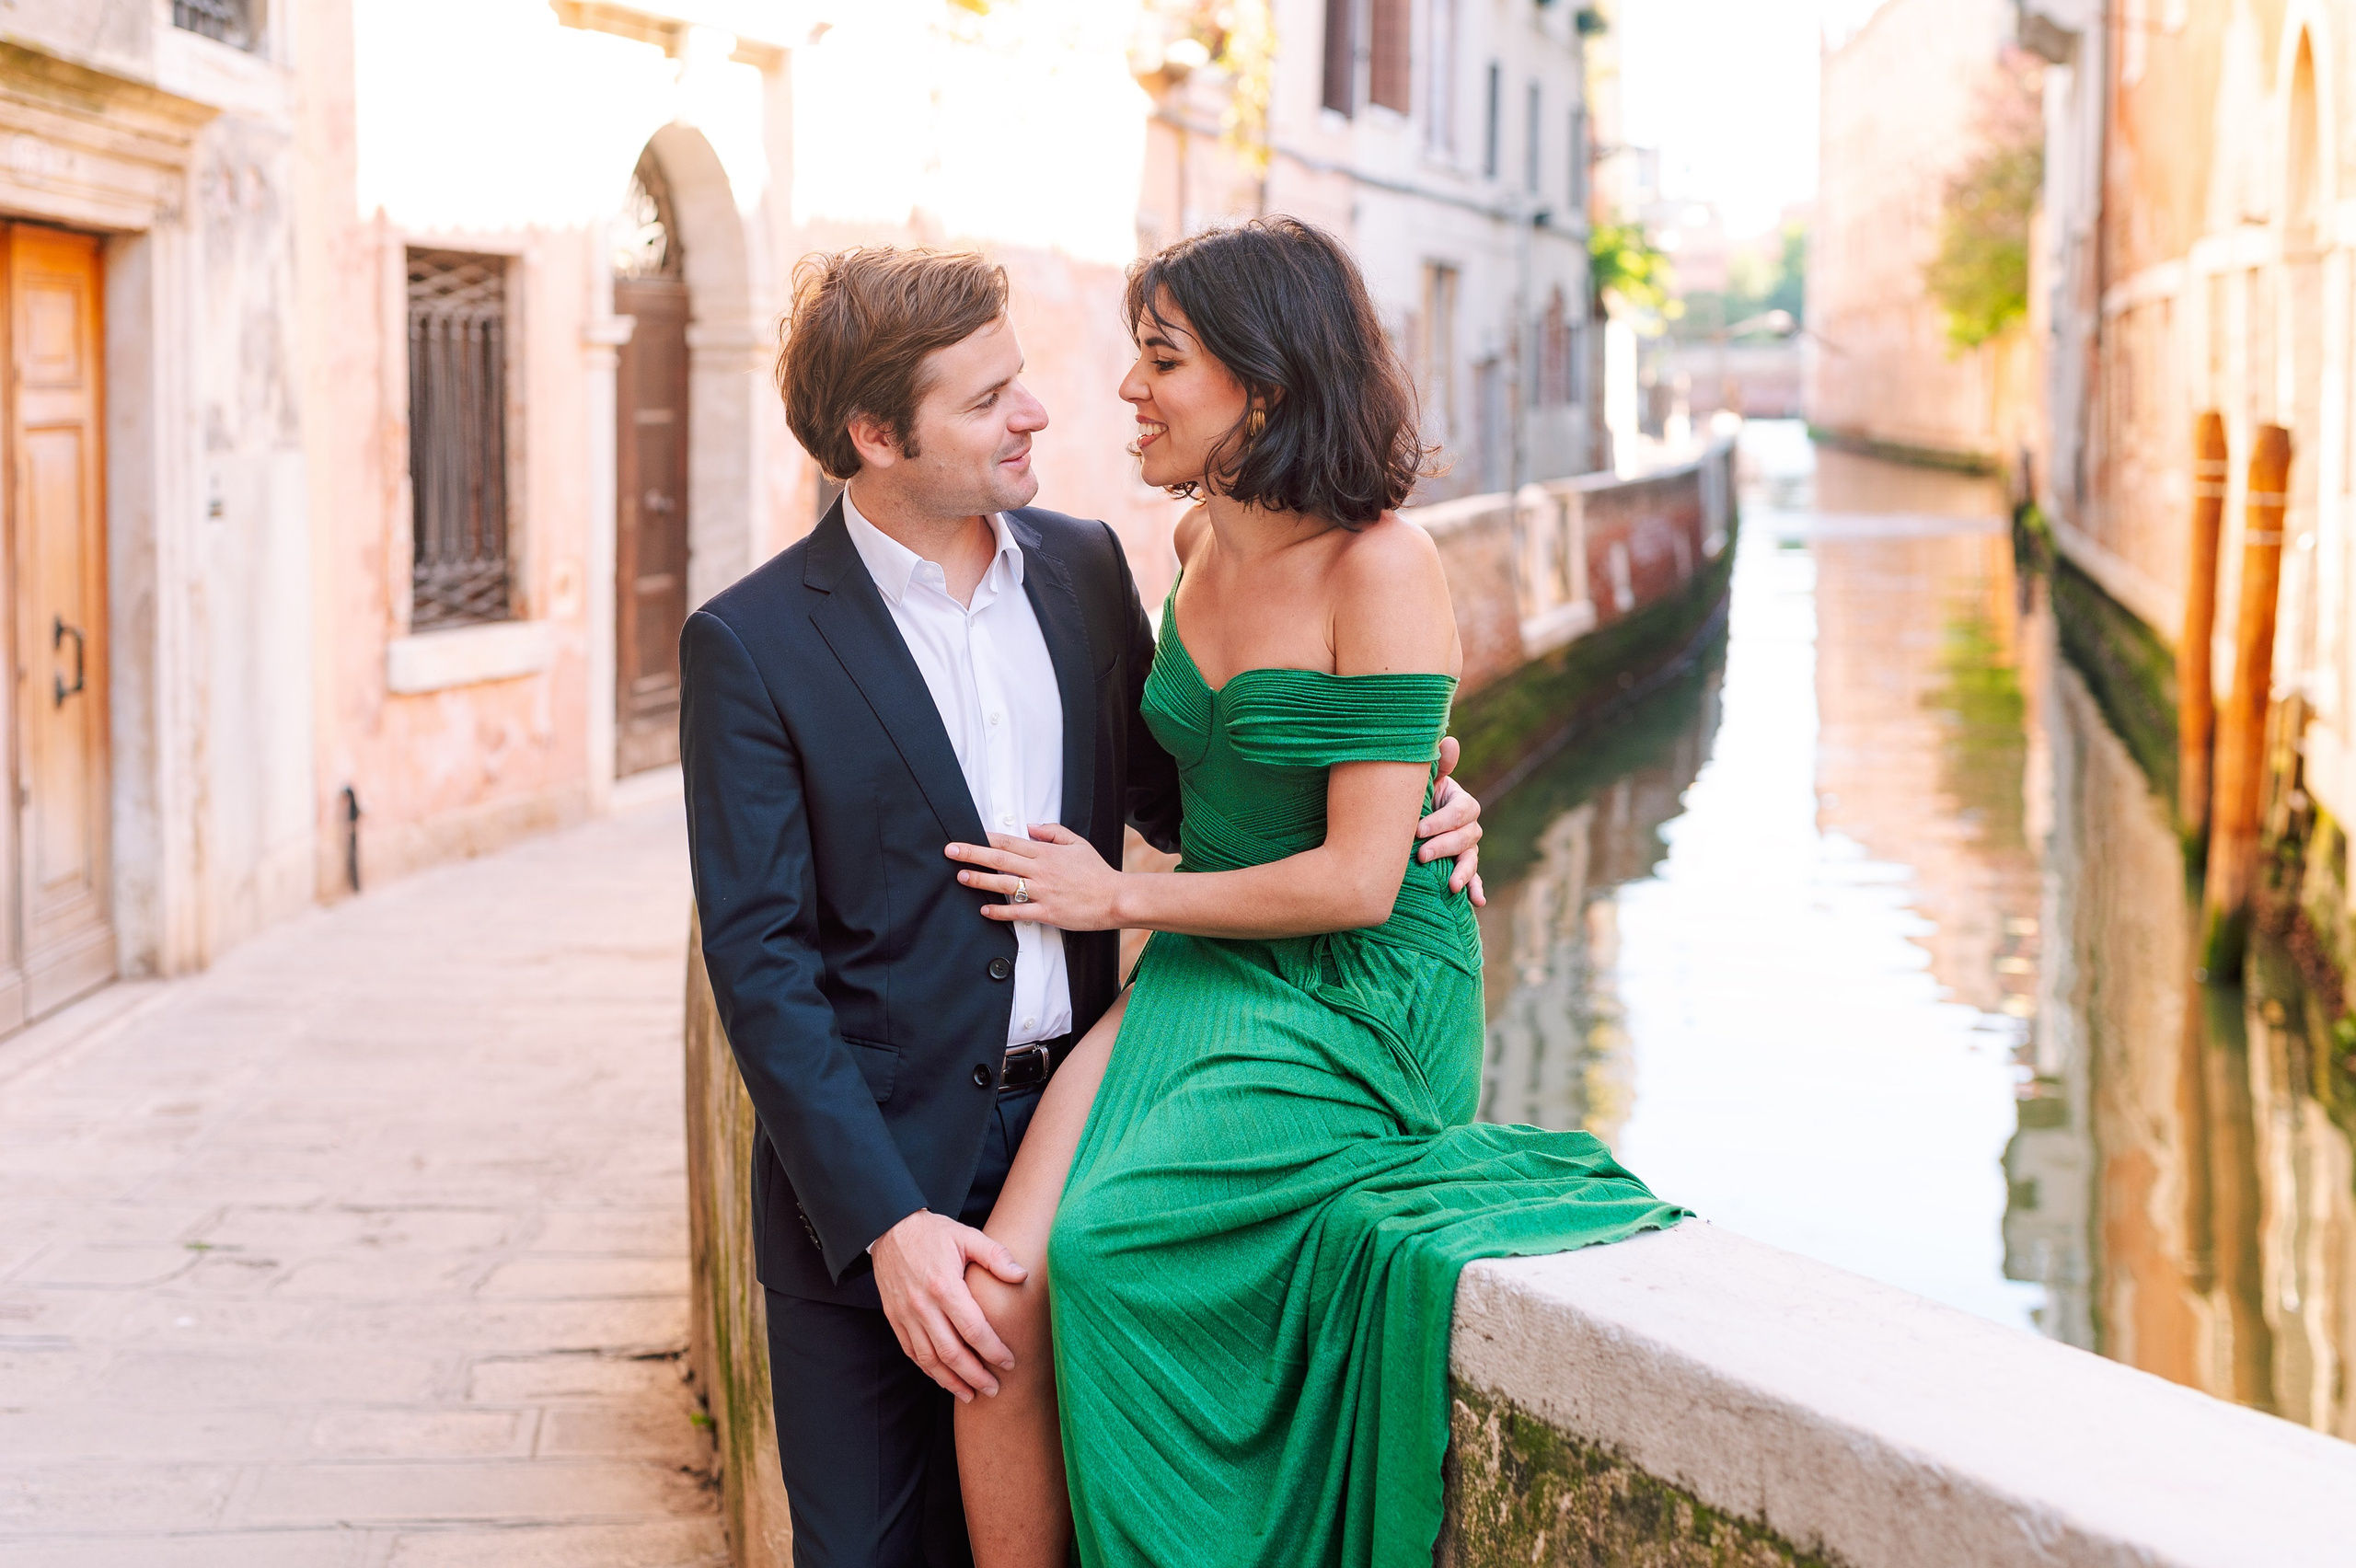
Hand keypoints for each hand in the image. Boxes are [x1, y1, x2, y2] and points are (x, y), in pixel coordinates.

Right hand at [870, 1209, 1027, 1401]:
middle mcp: (923, 1306)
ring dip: (951, 1381)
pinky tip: (944, 1379)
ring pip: (930, 1359)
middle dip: (975, 1376)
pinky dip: (929, 1370)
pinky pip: (912, 1352)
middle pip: (952, 1353)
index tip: (1009, 1362)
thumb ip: (995, 1255)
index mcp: (944, 1286)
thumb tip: (1022, 1275)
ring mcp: (905, 1315)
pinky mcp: (894, 1319)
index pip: (973, 1330)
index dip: (993, 1350)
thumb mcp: (967, 1235)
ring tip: (971, 1394)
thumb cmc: (933, 1233)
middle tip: (994, 1389)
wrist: (889, 1228)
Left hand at [947, 824, 1123, 929]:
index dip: (985, 838)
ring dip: (981, 880)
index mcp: (1047, 853)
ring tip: (962, 876)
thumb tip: (1030, 826)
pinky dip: (1000, 911)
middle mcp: (1041, 871)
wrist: (1116, 898)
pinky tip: (985, 910)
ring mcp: (1043, 892)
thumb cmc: (1097, 872)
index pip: (1009, 842)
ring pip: (1005, 884)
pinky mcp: (1048, 913)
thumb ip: (1053, 832)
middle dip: (973, 854)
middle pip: (1000, 860)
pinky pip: (1018, 912)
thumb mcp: (1078, 843)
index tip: (967, 835)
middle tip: (951, 851)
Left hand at [1418, 736, 1486, 905]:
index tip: (1417, 829)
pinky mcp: (1458, 866)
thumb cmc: (1405, 797)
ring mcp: (1464, 847)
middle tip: (1420, 855)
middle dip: (1445, 846)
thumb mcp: (1419, 781)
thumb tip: (1450, 742)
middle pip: (1468, 836)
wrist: (1393, 820)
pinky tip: (1477, 901)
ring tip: (1451, 885)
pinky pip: (1473, 878)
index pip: (1462, 811)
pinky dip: (1476, 888)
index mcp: (1459, 801)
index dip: (1442, 821)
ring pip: (1471, 858)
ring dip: (1464, 871)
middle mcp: (1466, 825)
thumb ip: (1437, 765)